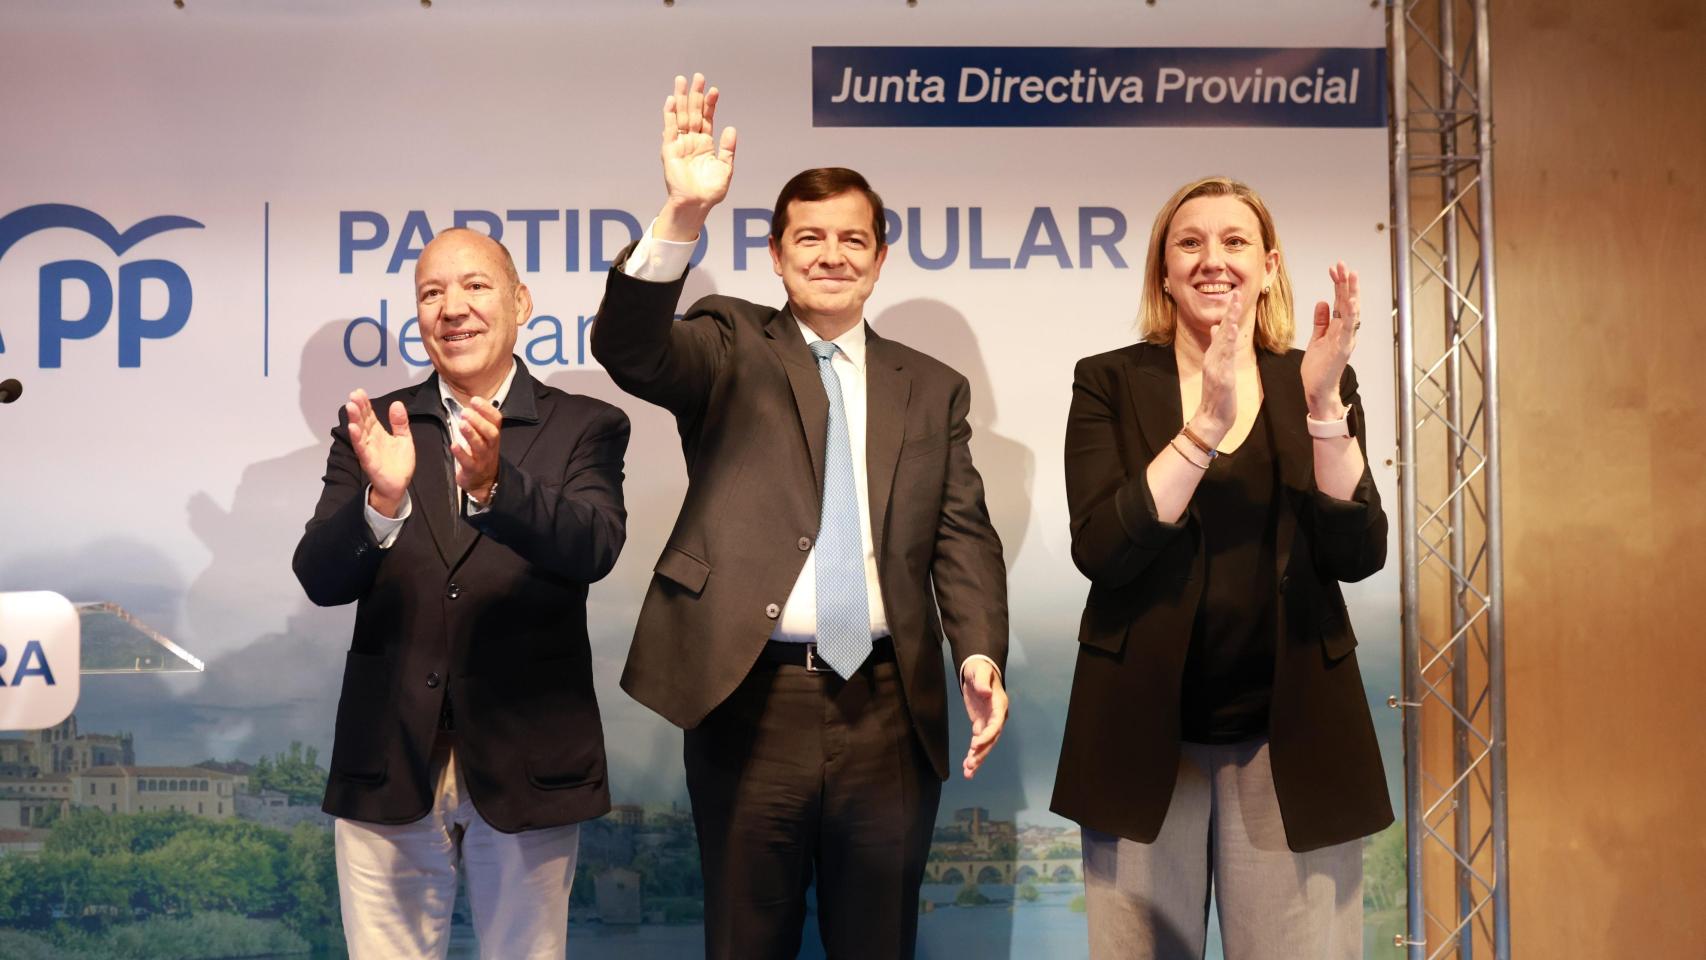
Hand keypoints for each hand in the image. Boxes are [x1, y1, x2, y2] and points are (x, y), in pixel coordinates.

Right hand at [347, 389, 413, 517]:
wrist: (398, 485)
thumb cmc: (399, 463)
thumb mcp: (404, 439)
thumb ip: (400, 423)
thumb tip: (397, 403)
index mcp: (378, 433)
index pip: (369, 415)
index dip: (365, 404)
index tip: (360, 391)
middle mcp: (370, 439)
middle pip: (363, 421)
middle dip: (358, 408)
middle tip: (353, 395)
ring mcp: (368, 450)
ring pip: (359, 432)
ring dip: (354, 419)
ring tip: (350, 406)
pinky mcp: (369, 461)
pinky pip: (362, 448)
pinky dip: (357, 438)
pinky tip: (353, 428)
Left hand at [452, 396, 502, 503]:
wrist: (484, 481)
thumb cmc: (481, 454)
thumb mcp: (484, 437)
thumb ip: (479, 421)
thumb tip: (470, 403)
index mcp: (493, 435)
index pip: (496, 420)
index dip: (487, 409)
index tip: (475, 400)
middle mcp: (491, 446)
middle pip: (491, 433)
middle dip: (479, 421)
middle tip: (465, 412)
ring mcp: (483, 458)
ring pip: (480, 446)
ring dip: (471, 434)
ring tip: (461, 424)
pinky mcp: (473, 470)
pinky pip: (468, 462)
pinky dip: (461, 453)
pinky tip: (454, 444)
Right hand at [657, 73, 736, 240]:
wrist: (697, 204)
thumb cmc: (711, 190)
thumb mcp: (725, 168)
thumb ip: (728, 148)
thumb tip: (731, 128)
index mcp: (705, 143)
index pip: (707, 118)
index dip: (710, 104)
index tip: (714, 90)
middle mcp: (692, 141)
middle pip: (693, 112)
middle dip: (695, 95)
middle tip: (698, 76)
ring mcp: (680, 144)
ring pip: (680, 116)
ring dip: (681, 98)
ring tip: (682, 80)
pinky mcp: (670, 150)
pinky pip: (669, 129)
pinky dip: (669, 115)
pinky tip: (671, 100)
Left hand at [960, 660, 1008, 778]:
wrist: (978, 671)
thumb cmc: (980, 669)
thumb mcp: (980, 671)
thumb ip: (982, 681)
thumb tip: (986, 692)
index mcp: (999, 705)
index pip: (996, 724)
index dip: (987, 735)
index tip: (975, 744)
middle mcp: (997, 717)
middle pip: (992, 739)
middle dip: (982, 752)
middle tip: (971, 765)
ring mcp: (989, 722)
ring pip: (985, 745)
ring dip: (977, 759)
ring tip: (968, 773)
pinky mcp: (980, 725)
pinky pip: (978, 743)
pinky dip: (973, 754)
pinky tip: (966, 766)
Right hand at [1188, 289, 1241, 445]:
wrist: (1212, 418)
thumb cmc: (1218, 396)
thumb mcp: (1219, 368)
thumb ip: (1218, 349)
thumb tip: (1219, 328)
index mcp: (1214, 356)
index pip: (1223, 331)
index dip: (1230, 313)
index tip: (1236, 297)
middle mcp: (1213, 358)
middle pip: (1222, 331)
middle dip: (1230, 312)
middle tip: (1237, 294)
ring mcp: (1216, 367)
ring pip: (1223, 340)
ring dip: (1229, 322)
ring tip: (1235, 306)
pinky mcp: (1220, 376)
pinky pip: (1224, 356)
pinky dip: (1226, 342)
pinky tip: (1229, 330)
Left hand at [1301, 262, 1359, 417]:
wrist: (1318, 389)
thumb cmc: (1318, 368)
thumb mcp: (1317, 339)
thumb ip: (1321, 321)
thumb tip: (1322, 302)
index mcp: (1338, 327)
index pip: (1340, 301)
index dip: (1337, 284)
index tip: (1333, 269)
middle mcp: (1346, 331)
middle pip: (1347, 302)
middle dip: (1345, 282)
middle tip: (1343, 264)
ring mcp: (1346, 339)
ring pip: (1351, 311)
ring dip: (1351, 293)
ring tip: (1350, 275)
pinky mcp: (1343, 349)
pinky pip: (1348, 329)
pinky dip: (1351, 315)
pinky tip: (1350, 302)